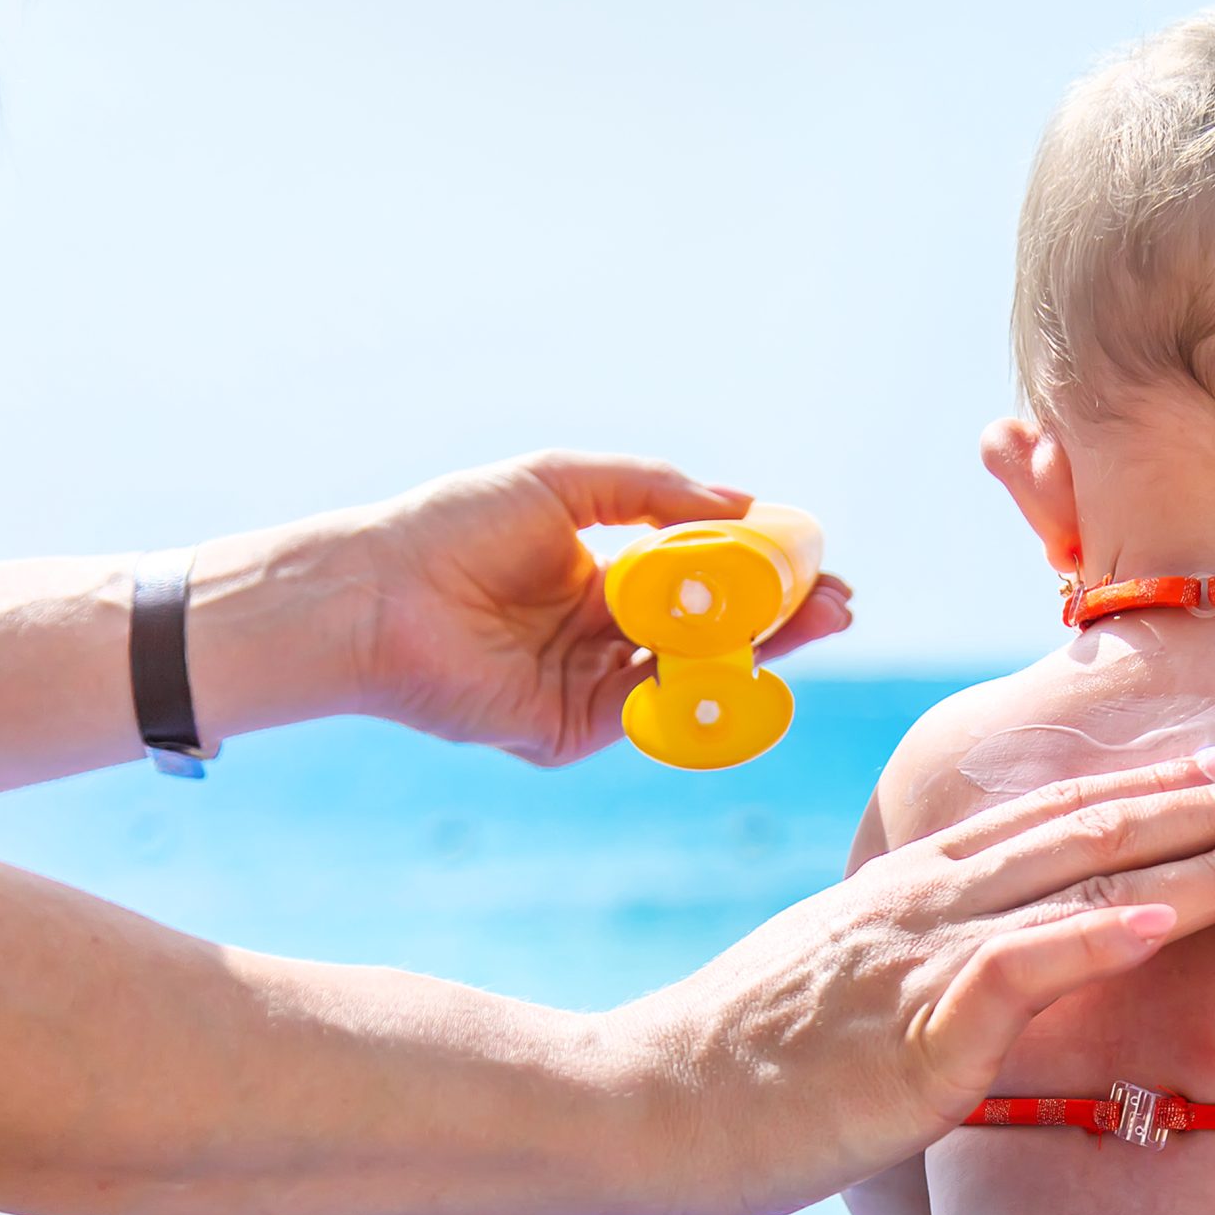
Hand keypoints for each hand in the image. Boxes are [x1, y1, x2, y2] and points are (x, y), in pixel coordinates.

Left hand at [353, 451, 852, 764]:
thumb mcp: (565, 483)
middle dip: (780, 616)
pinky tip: (747, 662)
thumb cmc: (451, 525)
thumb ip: (655, 491)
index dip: (758, 569)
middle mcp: (601, 635)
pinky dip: (704, 691)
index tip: (813, 556)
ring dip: (760, 651)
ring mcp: (591, 686)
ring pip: (694, 672)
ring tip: (814, 620)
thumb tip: (743, 504)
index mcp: (599, 577)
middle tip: (839, 601)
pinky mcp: (573, 730)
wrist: (375, 592)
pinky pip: (653, 713)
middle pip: (711, 630)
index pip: (699, 577)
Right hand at [611, 747, 1214, 1214]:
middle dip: (1207, 802)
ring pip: (1076, 882)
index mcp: (909, 891)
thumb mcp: (842, 1000)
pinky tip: (1167, 915)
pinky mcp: (911, 1031)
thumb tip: (983, 1001)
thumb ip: (922, 981)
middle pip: (1086, 829)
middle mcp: (924, 902)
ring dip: (1193, 855)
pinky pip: (1018, 970)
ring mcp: (918, 956)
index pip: (1049, 820)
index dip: (1151, 789)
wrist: (641, 1105)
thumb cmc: (739, 1070)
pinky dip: (1097, 937)